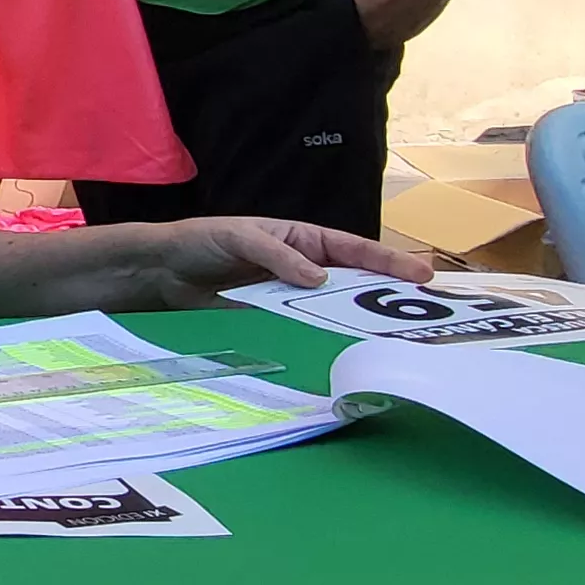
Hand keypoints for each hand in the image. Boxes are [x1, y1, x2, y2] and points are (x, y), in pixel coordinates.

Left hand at [101, 217, 438, 311]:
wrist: (164, 269)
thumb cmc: (202, 240)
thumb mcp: (241, 238)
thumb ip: (279, 257)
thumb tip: (320, 278)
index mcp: (302, 237)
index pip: (353, 248)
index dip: (387, 261)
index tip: (419, 274)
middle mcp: (302, 265)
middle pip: (352, 280)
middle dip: (386, 294)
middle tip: (421, 312)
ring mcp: (289, 294)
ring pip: (331, 307)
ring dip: (357, 319)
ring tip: (390, 334)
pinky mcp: (272, 317)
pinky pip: (303, 327)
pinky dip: (322, 336)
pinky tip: (341, 347)